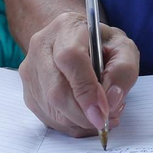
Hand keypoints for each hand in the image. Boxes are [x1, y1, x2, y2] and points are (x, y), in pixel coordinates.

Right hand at [19, 11, 138, 135]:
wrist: (75, 41)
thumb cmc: (100, 44)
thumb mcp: (123, 48)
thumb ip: (123, 71)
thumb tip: (111, 100)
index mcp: (66, 27)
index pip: (70, 59)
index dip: (86, 89)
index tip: (103, 111)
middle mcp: (41, 47)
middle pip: (56, 90)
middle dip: (84, 114)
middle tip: (106, 120)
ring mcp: (30, 71)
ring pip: (52, 109)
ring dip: (80, 122)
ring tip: (102, 114)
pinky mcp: (29, 93)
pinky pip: (49, 119)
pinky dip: (72, 125)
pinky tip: (87, 116)